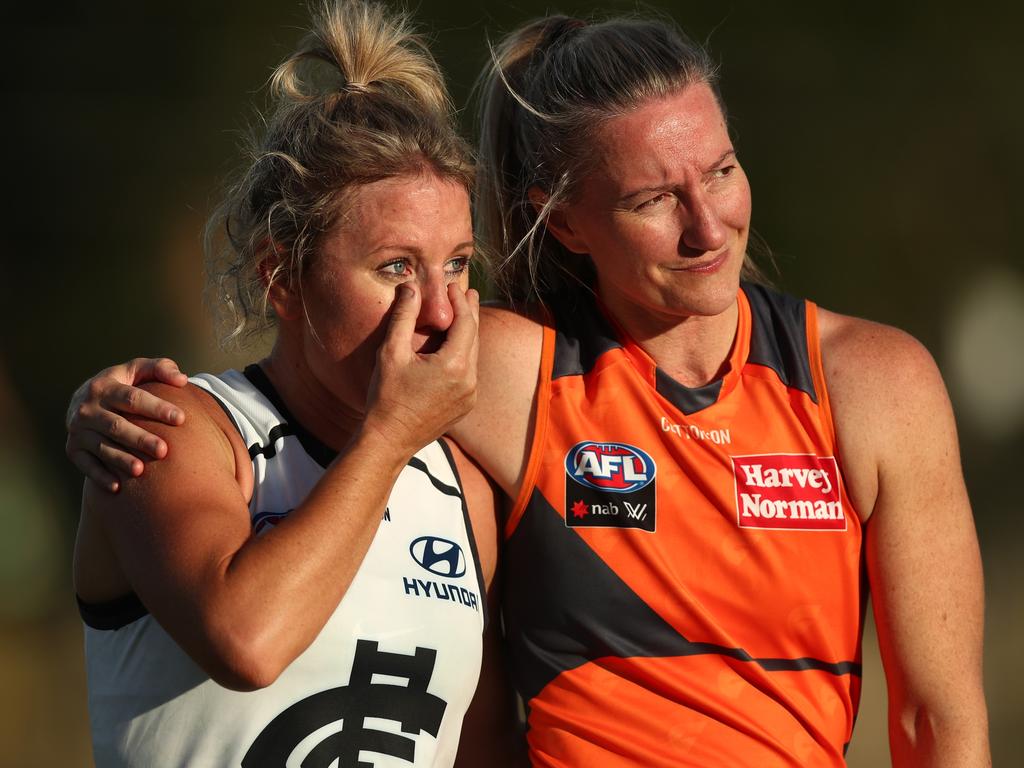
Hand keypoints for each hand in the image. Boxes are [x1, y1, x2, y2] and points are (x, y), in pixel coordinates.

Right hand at [66, 357, 188, 490]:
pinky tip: (117, 487)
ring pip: (102, 447)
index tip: (181, 418)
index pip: (132, 398)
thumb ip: (161, 368)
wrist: (86, 401)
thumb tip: (182, 380)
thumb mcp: (138, 370)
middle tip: (164, 450)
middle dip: (140, 439)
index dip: (156, 407)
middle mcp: (87, 408)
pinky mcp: (73, 449)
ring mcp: (78, 430)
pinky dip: (99, 476)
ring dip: (120, 459)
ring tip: (141, 470)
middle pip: (116, 426)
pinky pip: (85, 464)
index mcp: (105, 386)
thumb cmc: (123, 385)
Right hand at [363, 282, 478, 456]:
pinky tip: (455, 346)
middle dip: (470, 313)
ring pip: (473, 355)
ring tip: (462, 315)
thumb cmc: (386, 396)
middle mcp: (469, 381)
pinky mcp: (466, 405)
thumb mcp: (391, 353)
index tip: (454, 286)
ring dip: (467, 334)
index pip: (465, 323)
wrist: (389, 439)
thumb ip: (403, 317)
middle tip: (468, 292)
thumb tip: (410, 287)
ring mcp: (470, 395)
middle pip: (474, 337)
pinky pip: (469, 372)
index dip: (460, 302)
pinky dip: (464, 354)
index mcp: (453, 366)